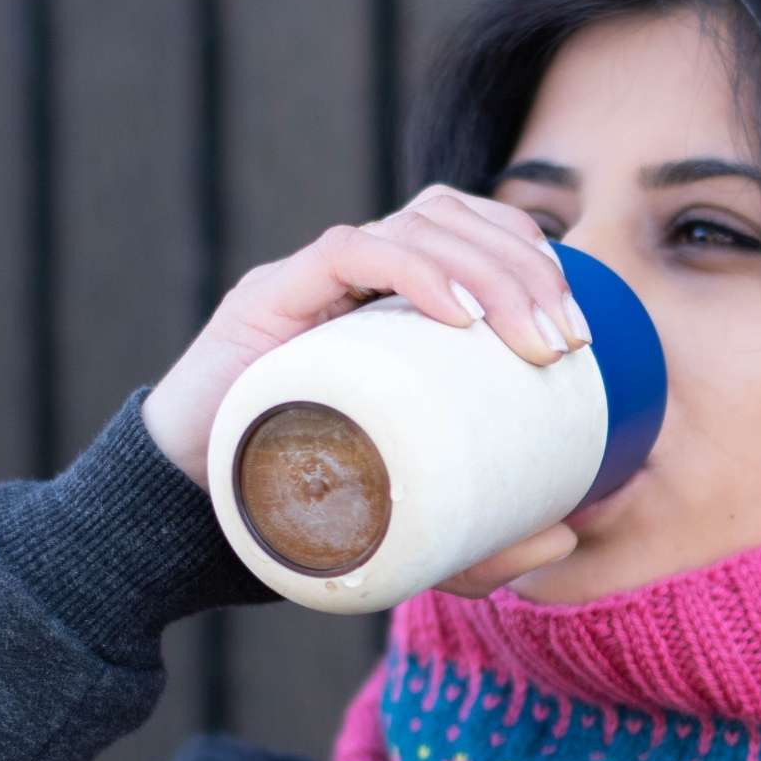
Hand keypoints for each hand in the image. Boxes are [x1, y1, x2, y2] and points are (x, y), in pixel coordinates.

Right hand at [141, 183, 592, 594]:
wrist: (181, 524)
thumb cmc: (295, 510)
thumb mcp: (413, 532)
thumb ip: (484, 541)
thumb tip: (570, 535)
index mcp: (388, 305)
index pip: (471, 232)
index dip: (533, 259)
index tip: (579, 333)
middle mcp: (351, 279)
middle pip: (455, 220)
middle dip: (526, 269)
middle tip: (567, 343)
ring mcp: (308, 282)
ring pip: (415, 221)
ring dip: (489, 268)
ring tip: (530, 336)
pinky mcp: (266, 300)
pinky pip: (350, 252)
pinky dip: (415, 270)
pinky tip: (460, 315)